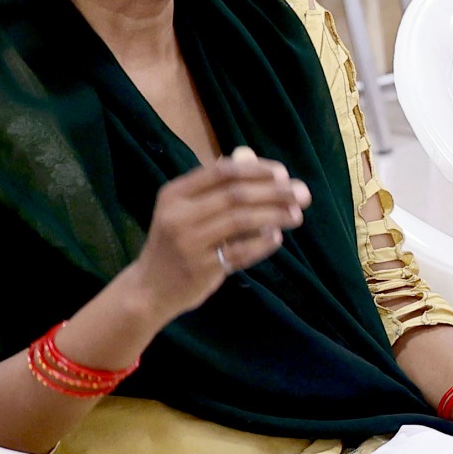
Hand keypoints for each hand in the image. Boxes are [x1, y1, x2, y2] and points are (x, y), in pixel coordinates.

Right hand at [127, 152, 307, 323]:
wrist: (149, 289)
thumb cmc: (175, 243)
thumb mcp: (184, 211)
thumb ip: (215, 190)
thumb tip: (257, 164)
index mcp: (175, 194)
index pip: (222, 172)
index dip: (257, 170)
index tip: (283, 173)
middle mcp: (178, 215)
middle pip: (236, 195)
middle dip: (276, 192)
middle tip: (303, 194)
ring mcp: (189, 243)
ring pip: (242, 220)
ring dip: (275, 215)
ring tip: (297, 215)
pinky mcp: (201, 268)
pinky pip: (241, 251)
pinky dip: (263, 242)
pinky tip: (277, 236)